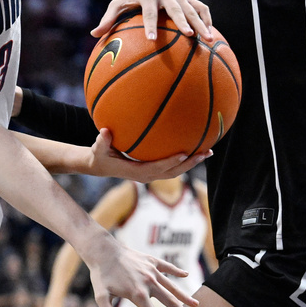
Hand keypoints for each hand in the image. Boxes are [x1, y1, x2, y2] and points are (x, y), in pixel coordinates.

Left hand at [81, 233, 197, 306]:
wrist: (103, 249)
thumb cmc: (100, 274)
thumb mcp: (100, 295)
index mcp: (138, 294)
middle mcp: (149, 283)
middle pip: (170, 302)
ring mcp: (151, 271)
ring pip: (171, 285)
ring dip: (184, 295)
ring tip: (196, 304)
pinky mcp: (150, 260)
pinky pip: (166, 266)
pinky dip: (176, 270)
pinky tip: (185, 274)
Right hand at [82, 129, 209, 180]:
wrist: (100, 166)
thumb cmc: (100, 155)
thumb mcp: (98, 149)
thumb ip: (102, 141)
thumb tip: (104, 131)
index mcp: (136, 172)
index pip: (157, 168)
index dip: (170, 162)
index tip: (183, 154)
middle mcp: (147, 175)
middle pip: (174, 173)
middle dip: (190, 163)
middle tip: (206, 152)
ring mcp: (151, 174)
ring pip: (176, 172)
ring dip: (192, 163)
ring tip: (207, 152)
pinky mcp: (153, 171)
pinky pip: (172, 167)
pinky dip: (184, 160)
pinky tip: (193, 148)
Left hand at [92, 0, 210, 40]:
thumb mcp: (118, 1)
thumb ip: (107, 18)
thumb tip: (94, 35)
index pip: (149, 13)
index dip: (150, 26)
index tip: (151, 40)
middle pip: (176, 10)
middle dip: (183, 22)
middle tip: (189, 36)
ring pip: (193, 9)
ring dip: (202, 23)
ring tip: (209, 39)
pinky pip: (201, 7)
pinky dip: (207, 19)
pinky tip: (212, 33)